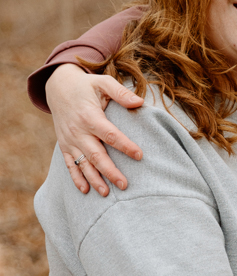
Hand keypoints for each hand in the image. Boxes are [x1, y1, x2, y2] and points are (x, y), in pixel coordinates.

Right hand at [45, 64, 143, 196]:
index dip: (125, 145)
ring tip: (106, 193)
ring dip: (94, 179)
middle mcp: (78, 131)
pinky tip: (85, 190)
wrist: (58, 87)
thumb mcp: (103, 82)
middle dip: (110, 171)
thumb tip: (140, 102)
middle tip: (124, 185)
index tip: (139, 155)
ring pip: (83, 163)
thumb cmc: (86, 85)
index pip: (110, 134)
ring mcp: (69, 140)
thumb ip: (121, 93)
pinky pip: (69, 164)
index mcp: (90, 116)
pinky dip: (76, 178)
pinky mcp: (64, 145)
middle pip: (96, 154)